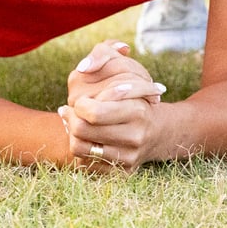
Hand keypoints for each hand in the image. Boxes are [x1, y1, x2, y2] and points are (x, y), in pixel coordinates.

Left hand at [60, 40, 167, 169]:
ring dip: (71, 134)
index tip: (79, 100)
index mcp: (137, 111)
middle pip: (81, 131)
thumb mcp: (124, 68)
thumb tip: (84, 66)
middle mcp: (135, 136)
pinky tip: (84, 138)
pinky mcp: (122, 172)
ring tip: (73, 123)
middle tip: (68, 111)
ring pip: (80, 148)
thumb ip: (104, 55)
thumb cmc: (135, 95)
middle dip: (70, 119)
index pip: (92, 112)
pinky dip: (81, 149)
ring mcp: (129, 157)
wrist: (157, 132)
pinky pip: (86, 164)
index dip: (78, 106)